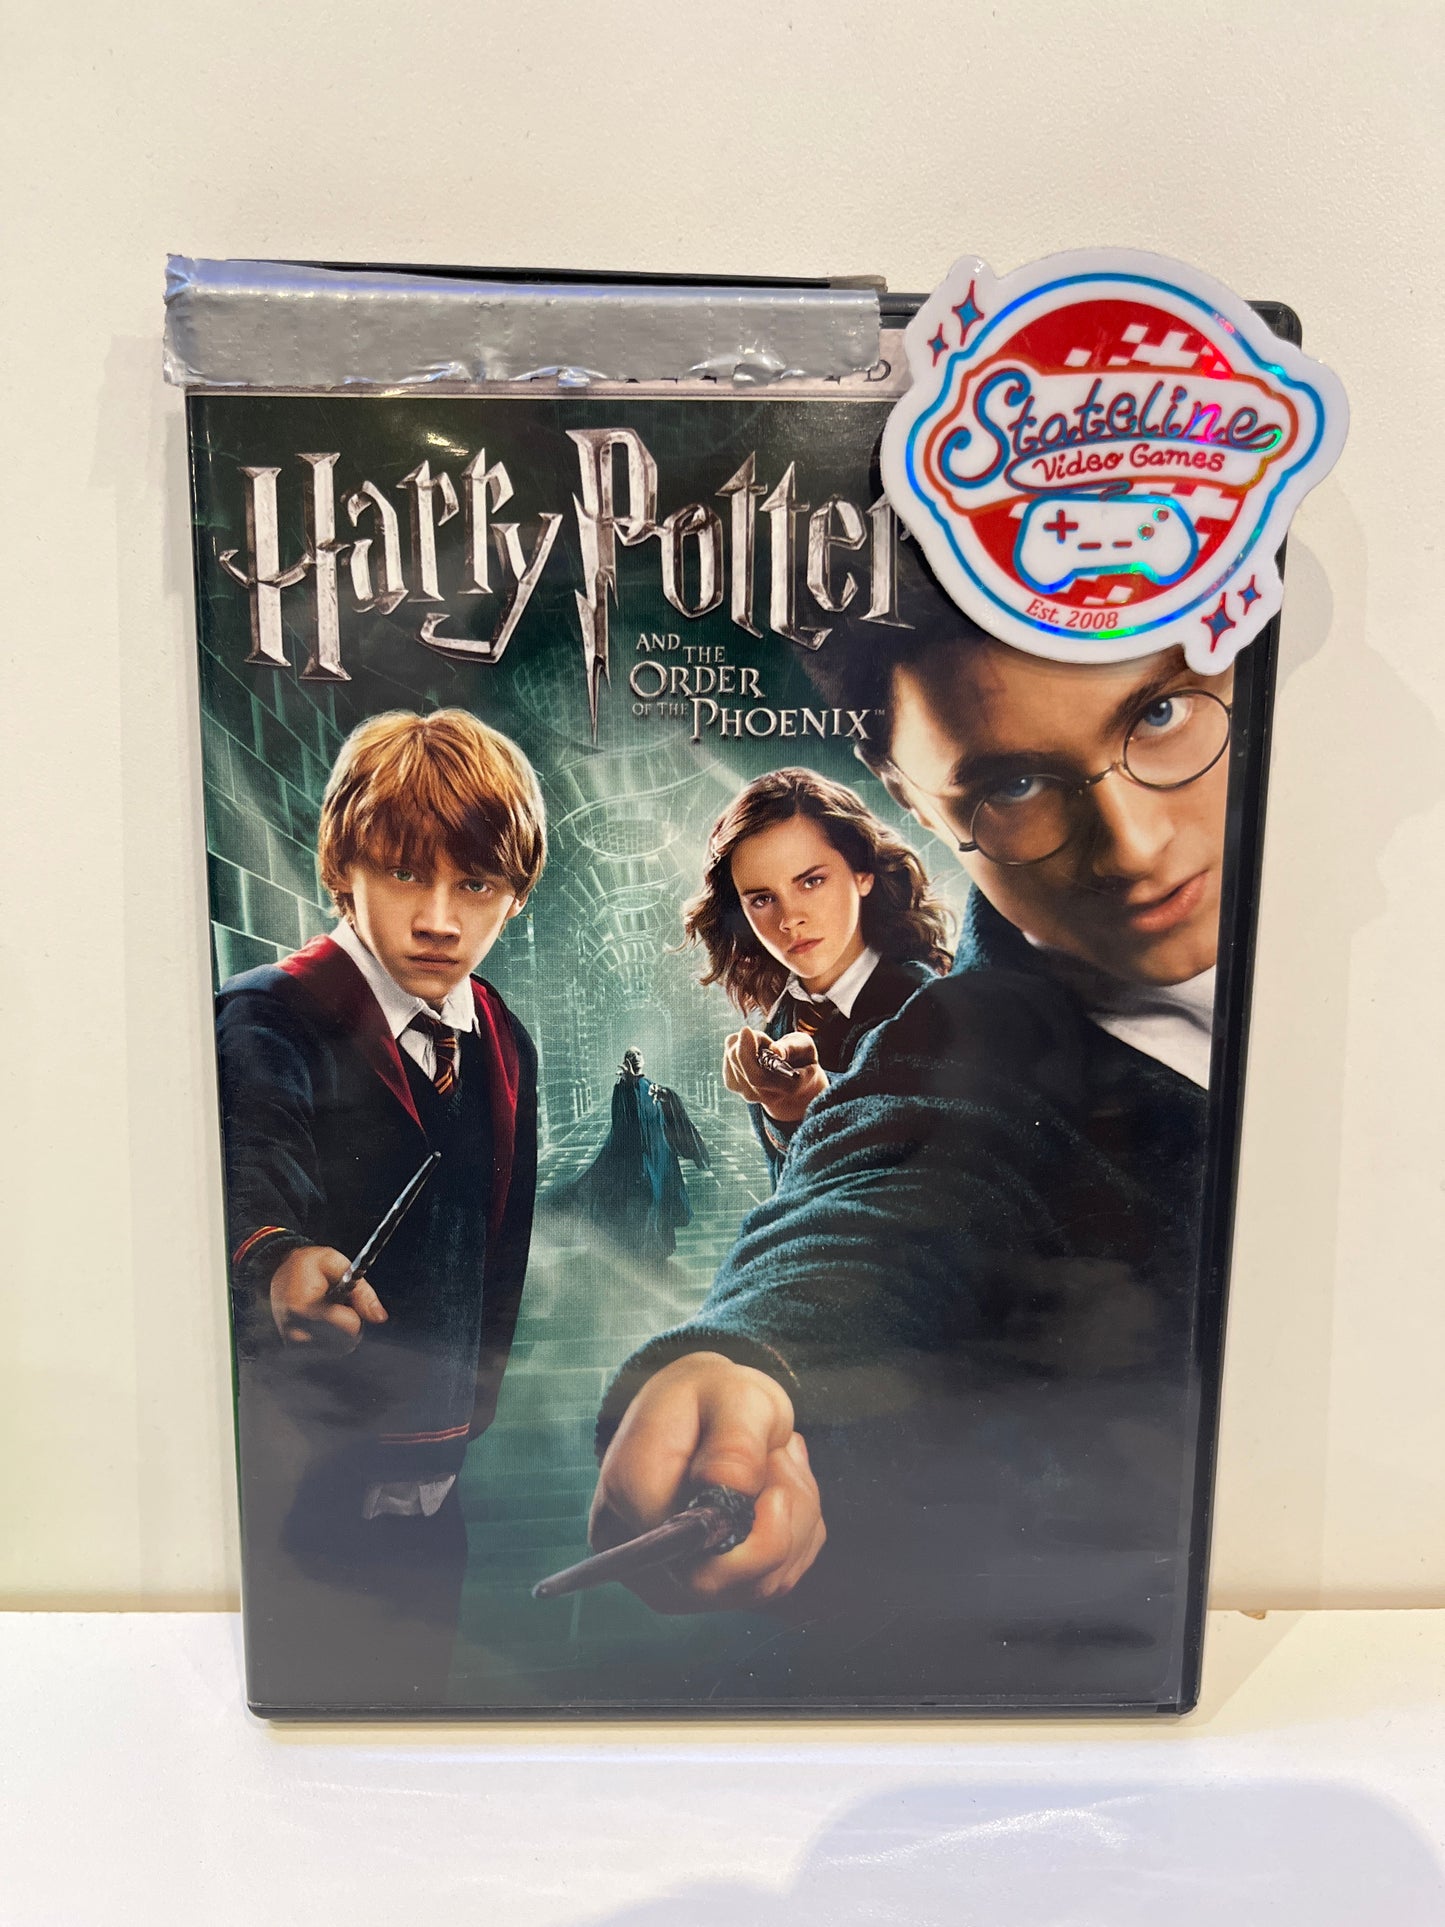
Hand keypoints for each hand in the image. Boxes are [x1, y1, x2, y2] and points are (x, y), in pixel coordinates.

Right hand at [268, 1244, 387, 1351]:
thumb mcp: (336, 1264)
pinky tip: (320, 1320)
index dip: (355, 1310)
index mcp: (305, 1308)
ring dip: (341, 1331)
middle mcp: (296, 1331)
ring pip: (339, 1348)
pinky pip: (327, 1350)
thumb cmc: (308, 1266)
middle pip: (347, 1342)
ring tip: (327, 1309)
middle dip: (351, 1322)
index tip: (345, 1297)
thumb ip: (361, 1290)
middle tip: (337, 1303)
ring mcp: (294, 1343)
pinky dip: (330, 1337)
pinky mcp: (294, 1349)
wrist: (277, 1271)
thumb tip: (380, 1317)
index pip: (350, 1327)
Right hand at [589, 1352, 824, 1611]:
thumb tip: (734, 1498)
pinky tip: (775, 1487)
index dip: (764, 1536)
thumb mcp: (731, 1395)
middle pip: (745, 1581)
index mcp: (633, 1504)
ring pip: (769, 1581)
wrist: (695, 1410)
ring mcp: (677, 1583)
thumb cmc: (709, 1397)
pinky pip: (778, 1577)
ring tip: (775, 1460)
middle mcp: (646, 1561)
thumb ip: (735, 1445)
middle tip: (782, 1453)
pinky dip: (795, 1532)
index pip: (704, 1568)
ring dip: (796, 1518)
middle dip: (789, 1516)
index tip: (779, 1465)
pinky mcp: (712, 1588)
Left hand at [723, 1027, 826, 1124]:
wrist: (794, 1084)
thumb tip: (775, 1050)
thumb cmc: (802, 1060)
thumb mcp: (806, 1049)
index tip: (747, 1030)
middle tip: (761, 1036)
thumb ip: (794, 1048)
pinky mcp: (733, 1085)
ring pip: (731, 1056)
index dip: (747, 1052)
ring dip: (744, 1042)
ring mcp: (746, 1092)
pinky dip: (738, 1047)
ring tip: (762, 1047)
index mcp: (787, 1087)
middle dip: (747, 1040)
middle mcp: (764, 1095)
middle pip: (739, 1062)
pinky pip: (727, 1056)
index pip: (758, 1077)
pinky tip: (753, 1052)